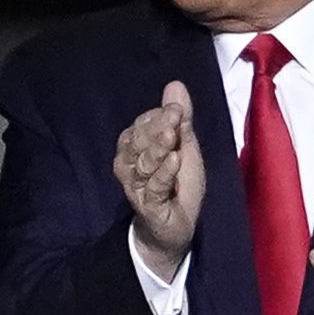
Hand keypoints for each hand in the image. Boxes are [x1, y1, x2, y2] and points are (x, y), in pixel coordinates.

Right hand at [113, 82, 204, 280]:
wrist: (175, 229)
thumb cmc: (177, 186)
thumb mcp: (184, 147)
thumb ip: (179, 119)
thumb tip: (175, 84)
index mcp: (135, 147)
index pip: (141, 125)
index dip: (158, 116)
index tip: (176, 109)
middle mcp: (129, 164)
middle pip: (137, 141)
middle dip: (157, 127)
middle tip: (175, 116)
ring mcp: (135, 186)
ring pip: (142, 163)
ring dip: (158, 148)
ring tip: (173, 136)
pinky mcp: (146, 206)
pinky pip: (151, 187)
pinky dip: (163, 174)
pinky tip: (174, 161)